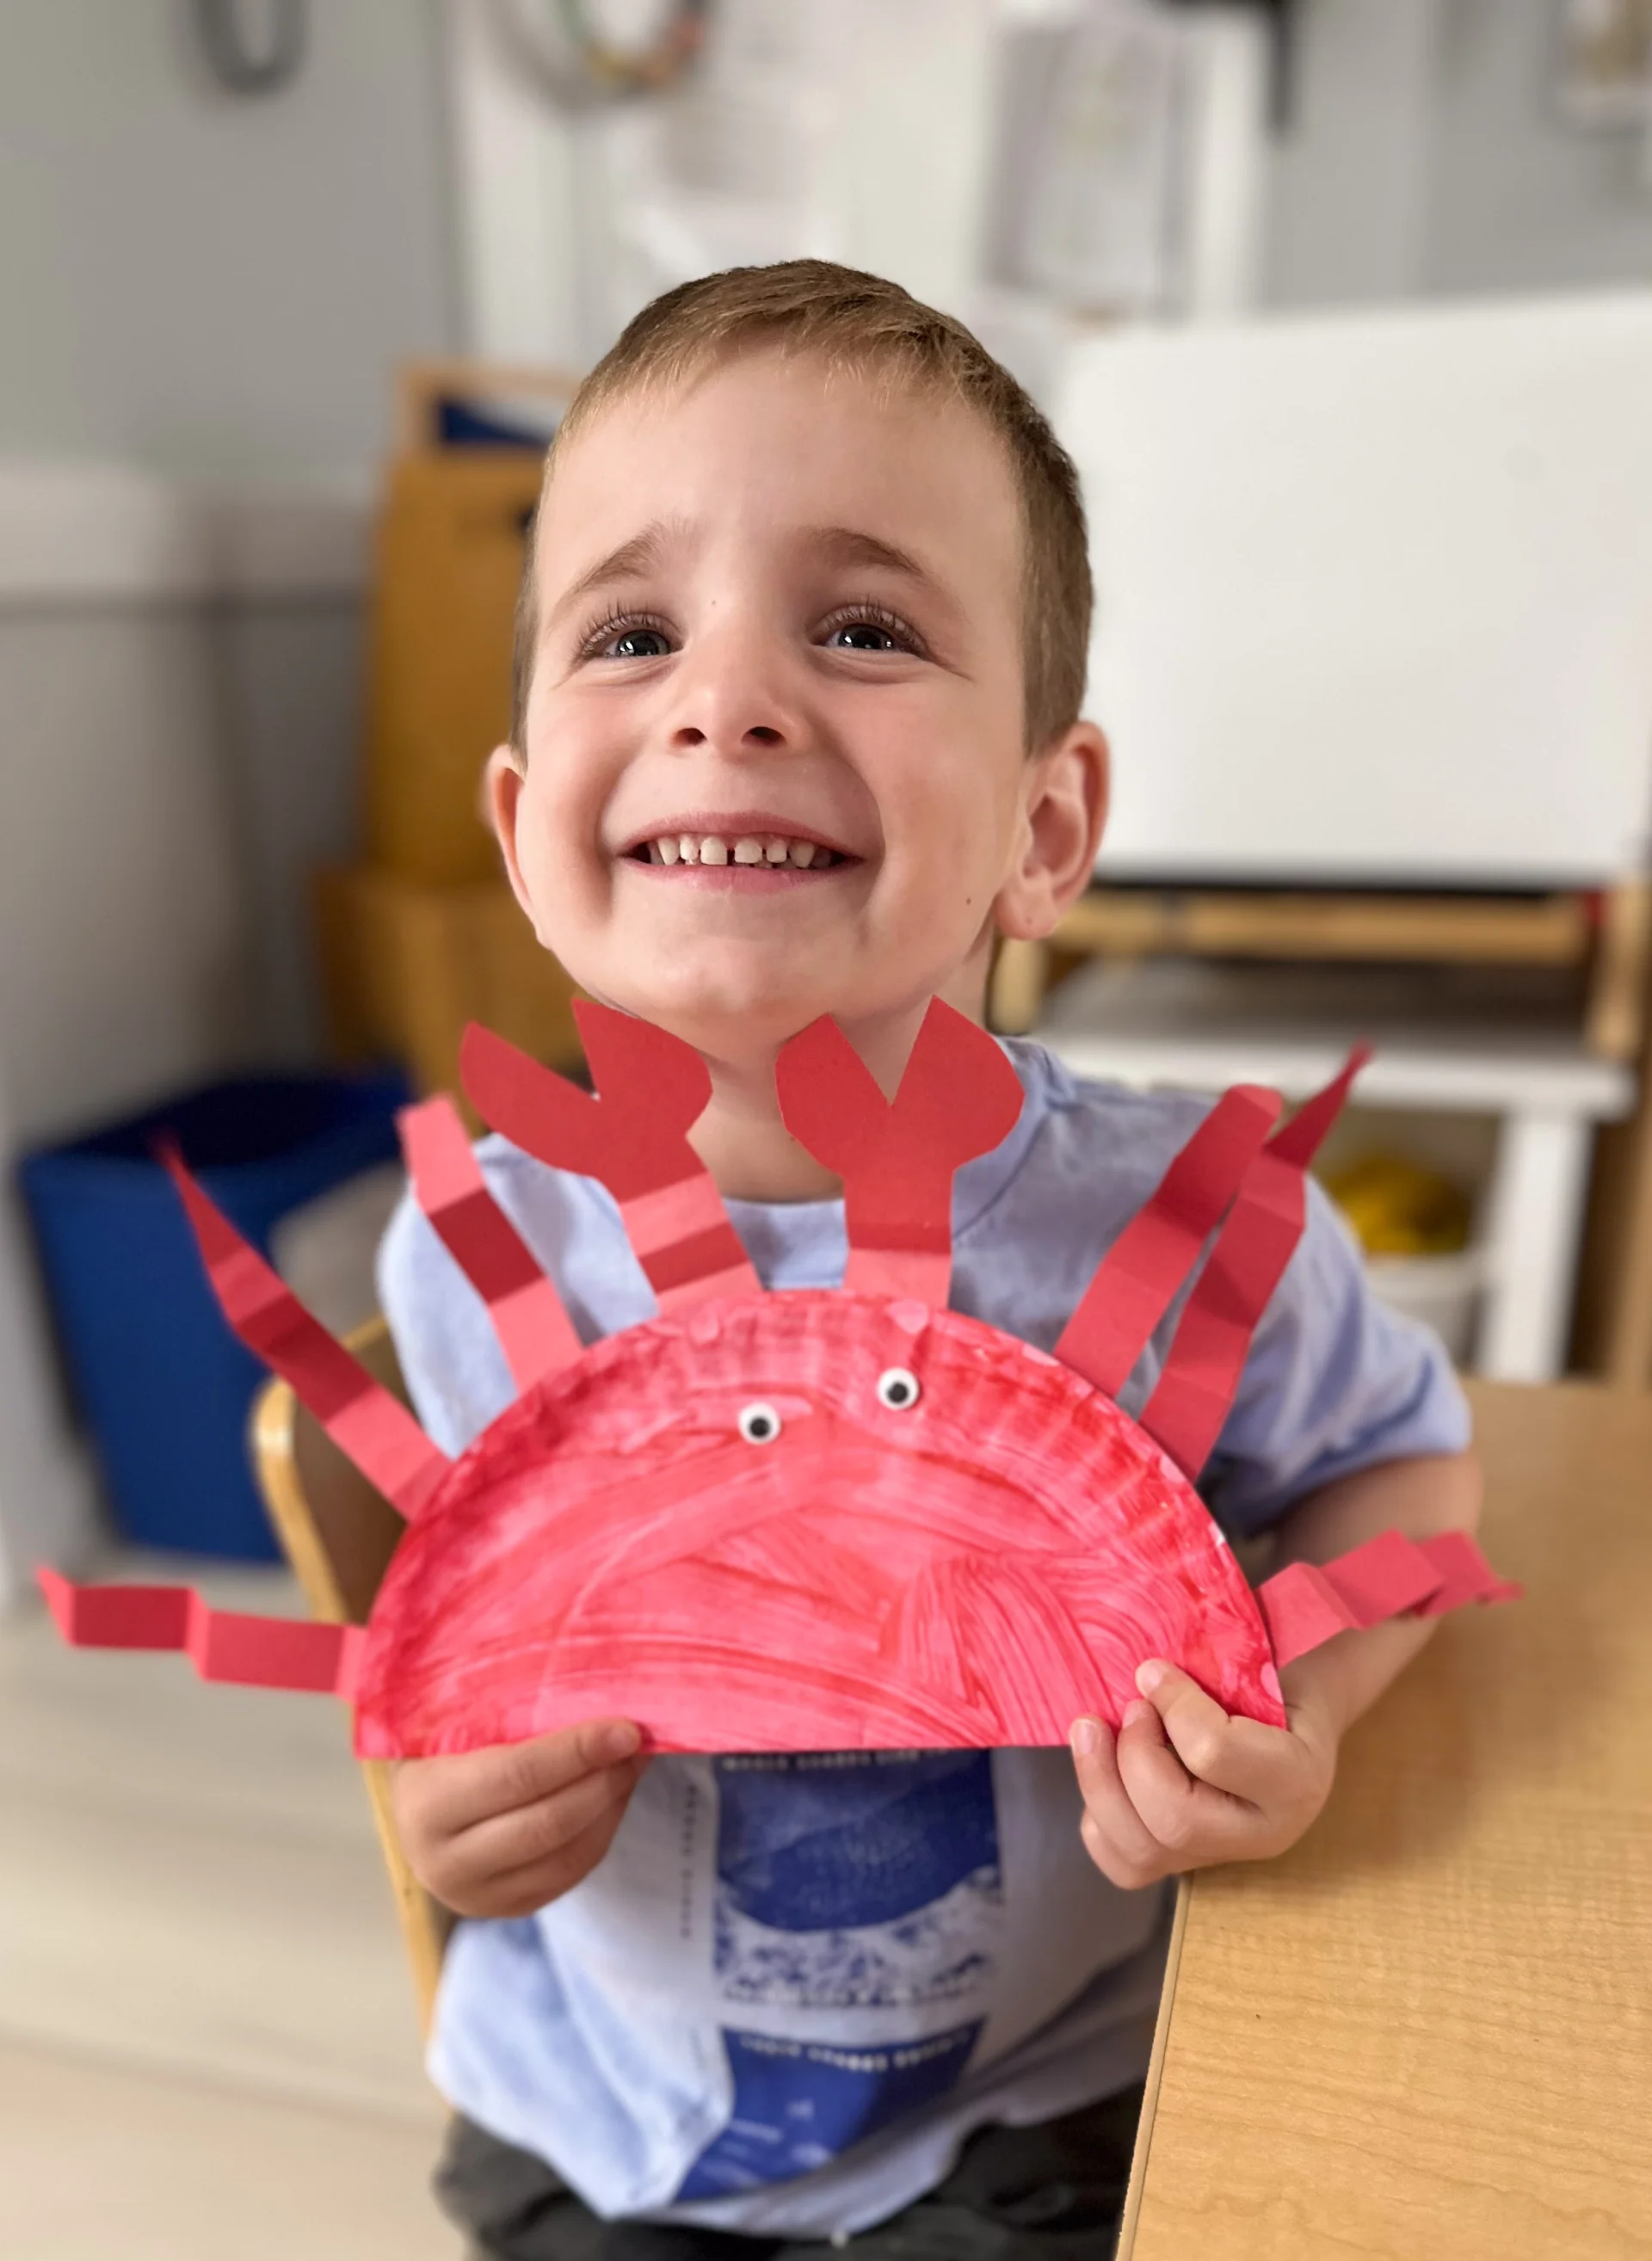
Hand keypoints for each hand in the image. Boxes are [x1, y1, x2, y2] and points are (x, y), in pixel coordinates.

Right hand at [391, 1719, 647, 1918]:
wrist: (416, 1807)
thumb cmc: (439, 1747)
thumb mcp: (454, 1719)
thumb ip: (507, 1707)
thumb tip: (590, 1688)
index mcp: (425, 1805)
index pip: (517, 1776)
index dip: (577, 1751)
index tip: (625, 1728)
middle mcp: (443, 1863)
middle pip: (549, 1823)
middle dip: (604, 1779)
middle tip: (638, 1742)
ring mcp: (476, 1897)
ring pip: (568, 1856)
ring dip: (612, 1805)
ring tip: (632, 1762)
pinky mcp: (508, 1909)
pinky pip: (571, 1873)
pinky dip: (603, 1830)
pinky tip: (615, 1793)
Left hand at [1069, 1660, 1336, 1890]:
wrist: (1294, 1715)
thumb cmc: (1274, 1677)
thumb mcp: (1264, 1662)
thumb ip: (1217, 1662)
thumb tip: (1146, 1670)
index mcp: (1295, 1780)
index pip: (1214, 1754)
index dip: (1170, 1706)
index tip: (1151, 1670)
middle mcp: (1264, 1834)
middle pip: (1175, 1820)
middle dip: (1132, 1755)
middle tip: (1129, 1705)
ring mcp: (1222, 1856)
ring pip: (1142, 1852)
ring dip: (1100, 1784)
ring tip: (1089, 1728)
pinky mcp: (1185, 1863)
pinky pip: (1125, 1865)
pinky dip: (1098, 1821)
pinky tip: (1102, 1772)